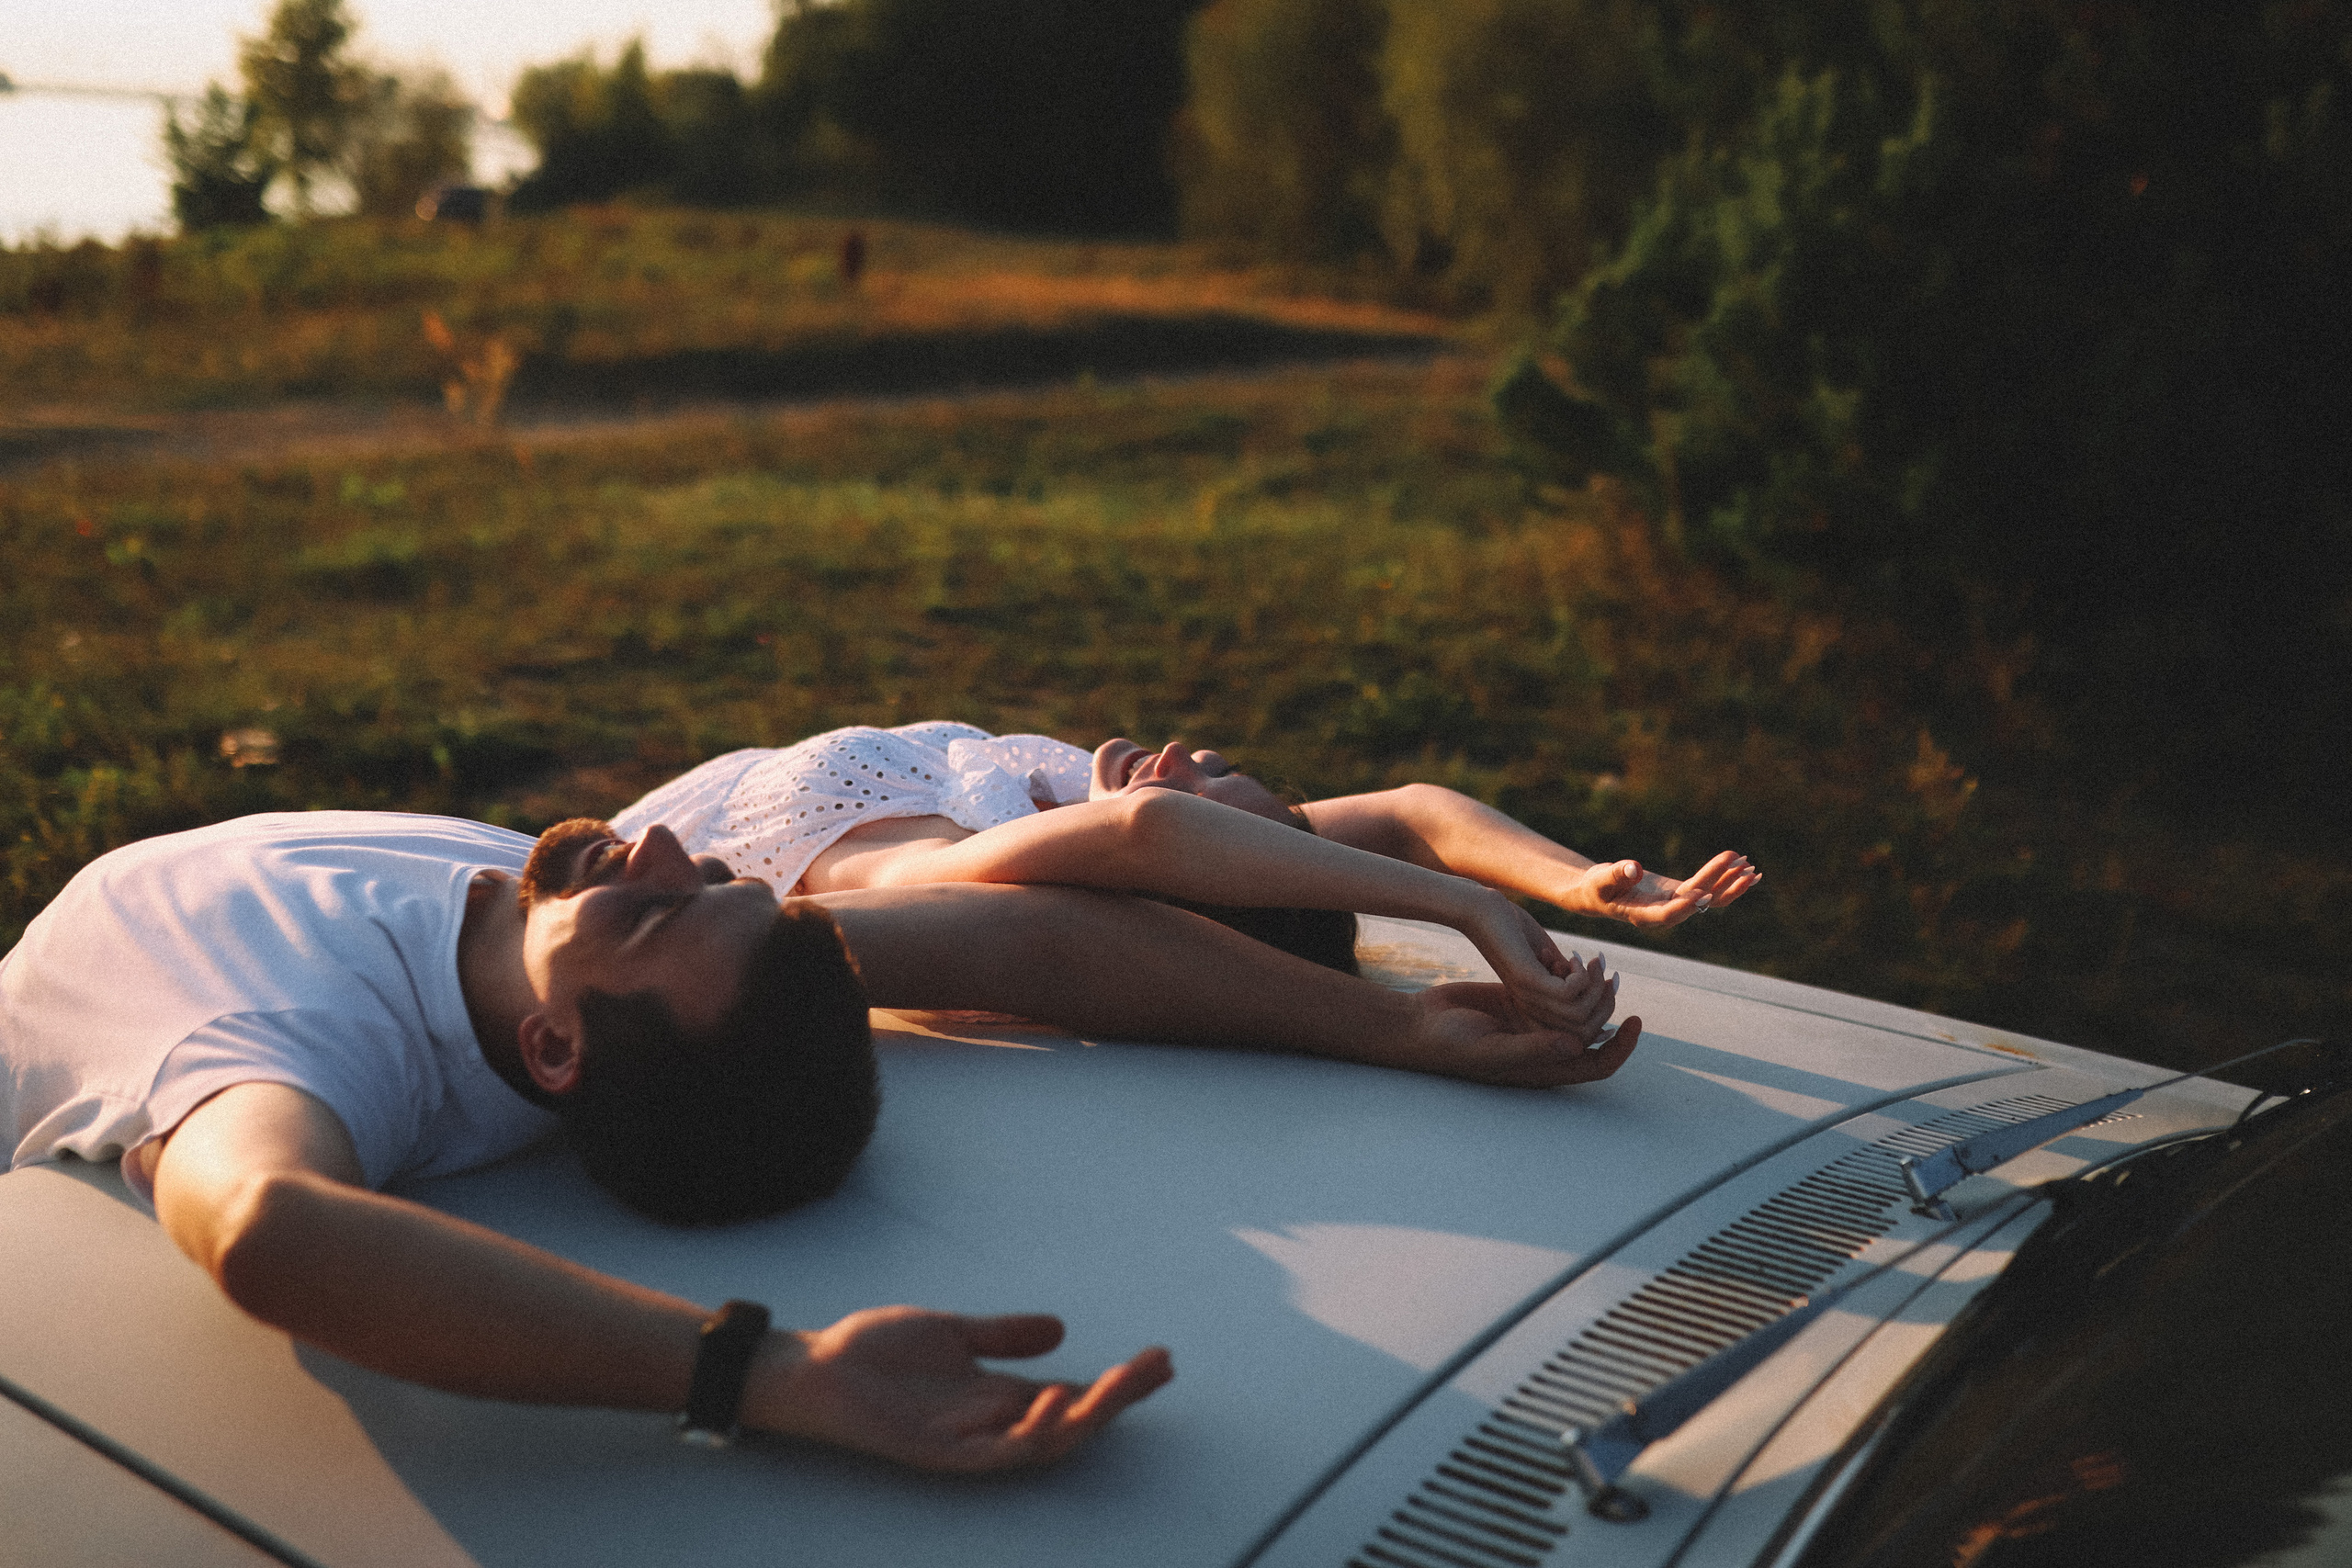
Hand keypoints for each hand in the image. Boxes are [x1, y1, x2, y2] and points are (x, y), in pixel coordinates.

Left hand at [752, 1307, 1172, 1471]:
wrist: (813, 1369)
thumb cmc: (872, 1354)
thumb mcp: (951, 1333)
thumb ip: (1002, 1335)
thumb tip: (1060, 1330)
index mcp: (997, 1394)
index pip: (1072, 1392)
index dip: (1118, 1382)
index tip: (1161, 1359)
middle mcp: (992, 1421)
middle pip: (1073, 1417)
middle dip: (1120, 1396)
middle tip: (1160, 1368)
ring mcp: (970, 1439)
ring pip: (1047, 1438)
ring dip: (1089, 1412)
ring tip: (1122, 1381)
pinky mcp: (943, 1451)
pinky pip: (1001, 1450)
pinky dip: (1034, 1429)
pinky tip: (1057, 1397)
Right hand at [1395, 983, 1642, 1087]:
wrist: (1418, 1024)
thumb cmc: (1449, 1047)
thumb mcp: (1491, 1052)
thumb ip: (1533, 1051)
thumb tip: (1576, 1046)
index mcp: (1544, 1067)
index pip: (1598, 1064)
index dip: (1622, 1047)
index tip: (1634, 1021)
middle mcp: (1544, 1046)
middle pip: (1593, 1030)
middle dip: (1607, 1004)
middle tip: (1609, 974)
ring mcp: (1533, 1022)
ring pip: (1578, 1007)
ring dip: (1591, 987)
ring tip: (1594, 961)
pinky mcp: (1519, 999)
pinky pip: (1554, 989)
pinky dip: (1566, 976)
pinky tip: (1568, 957)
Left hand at [1452, 885, 1615, 1032]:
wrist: (1482, 911)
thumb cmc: (1516, 933)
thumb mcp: (1549, 961)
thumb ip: (1570, 980)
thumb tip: (1603, 988)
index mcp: (1535, 1012)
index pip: (1579, 1036)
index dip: (1603, 1011)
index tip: (1609, 979)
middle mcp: (1531, 1012)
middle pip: (1584, 1032)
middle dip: (1606, 1000)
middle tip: (1602, 968)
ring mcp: (1527, 997)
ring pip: (1580, 1015)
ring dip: (1595, 985)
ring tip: (1591, 961)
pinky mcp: (1525, 979)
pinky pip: (1568, 994)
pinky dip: (1581, 975)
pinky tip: (1574, 958)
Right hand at [1575, 851, 1759, 927]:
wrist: (1599, 893)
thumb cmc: (1597, 888)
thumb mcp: (1601, 880)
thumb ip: (1616, 874)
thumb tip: (1634, 867)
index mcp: (1644, 915)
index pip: (1669, 913)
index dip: (1686, 905)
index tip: (1703, 894)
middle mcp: (1665, 913)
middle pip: (1697, 902)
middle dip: (1720, 886)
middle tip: (1742, 870)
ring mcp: (1675, 904)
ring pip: (1708, 898)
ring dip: (1730, 883)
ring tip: (1751, 868)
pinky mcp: (1680, 894)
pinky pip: (1708, 890)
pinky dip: (1726, 880)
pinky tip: (1746, 870)